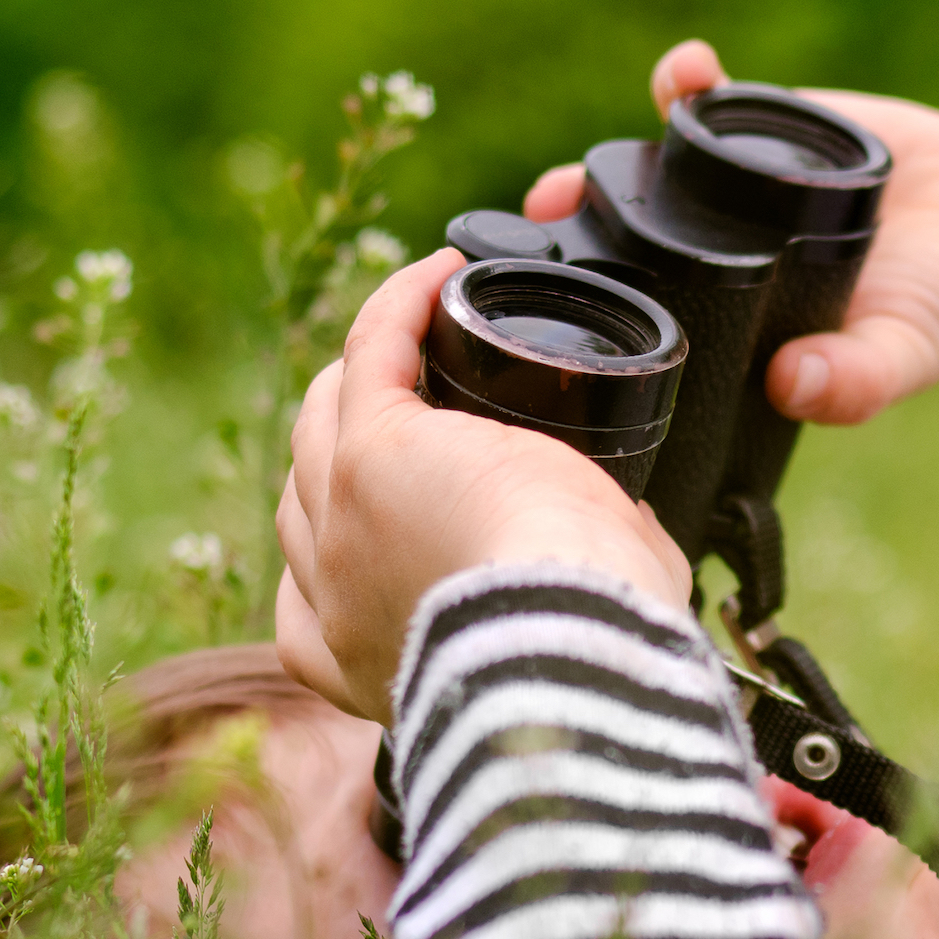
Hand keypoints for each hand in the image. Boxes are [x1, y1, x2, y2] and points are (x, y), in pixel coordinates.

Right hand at [275, 249, 690, 722]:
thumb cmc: (579, 658)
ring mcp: (338, 516)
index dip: (344, 541)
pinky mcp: (372, 448)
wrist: (559, 649)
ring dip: (370, 365)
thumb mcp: (571, 633)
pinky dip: (402, 306)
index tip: (400, 512)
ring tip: (424, 326)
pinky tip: (441, 274)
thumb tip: (634, 536)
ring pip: (325, 414)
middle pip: (304, 491)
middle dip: (349, 440)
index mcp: (357, 663)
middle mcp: (328, 597)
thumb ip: (578, 588)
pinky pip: (373, 349)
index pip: (308, 596)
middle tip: (424, 400)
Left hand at [524, 41, 938, 424]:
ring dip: (612, 161)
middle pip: (621, 239)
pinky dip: (691, 83)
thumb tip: (797, 388)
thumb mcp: (904, 350)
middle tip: (545, 213)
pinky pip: (714, 104)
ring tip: (586, 160)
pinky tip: (687, 69)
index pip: (642, 316)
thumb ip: (859, 378)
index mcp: (730, 321)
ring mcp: (734, 194)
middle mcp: (717, 257)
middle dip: (575, 227)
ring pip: (652, 172)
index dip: (589, 308)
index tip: (549, 297)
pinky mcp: (770, 132)